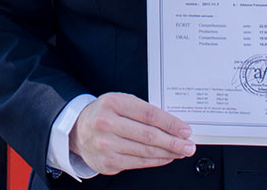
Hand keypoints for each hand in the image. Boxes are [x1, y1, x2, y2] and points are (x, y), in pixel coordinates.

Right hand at [69, 92, 194, 174]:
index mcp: (112, 103)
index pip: (148, 114)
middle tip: (188, 145)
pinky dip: (156, 161)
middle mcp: (106, 124)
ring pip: (145, 151)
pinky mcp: (107, 162)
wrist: (77, 131)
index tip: (184, 130)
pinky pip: (138, 163)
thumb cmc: (103, 114)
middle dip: (173, 142)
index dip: (170, 124)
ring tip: (181, 151)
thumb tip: (172, 125)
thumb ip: (142, 111)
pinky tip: (165, 157)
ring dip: (168, 153)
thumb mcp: (119, 103)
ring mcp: (105, 145)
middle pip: (149, 135)